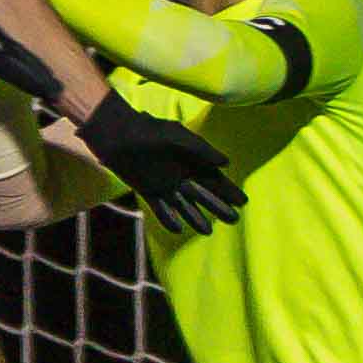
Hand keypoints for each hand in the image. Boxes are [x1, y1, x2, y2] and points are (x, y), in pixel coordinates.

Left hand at [76, 92, 242, 234]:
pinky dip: (168, 219)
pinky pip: (161, 208)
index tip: (243, 202)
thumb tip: (226, 163)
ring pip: (184, 205)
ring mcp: (165, 184)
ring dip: (196, 217)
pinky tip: (178, 229)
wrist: (119, 134)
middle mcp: (181, 174)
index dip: (228, 191)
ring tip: (208, 231)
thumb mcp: (180, 137)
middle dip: (218, 207)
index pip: (214, 179)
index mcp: (191, 161)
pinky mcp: (148, 190)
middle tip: (234, 220)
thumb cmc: (150, 131)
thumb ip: (202, 150)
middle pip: (203, 195)